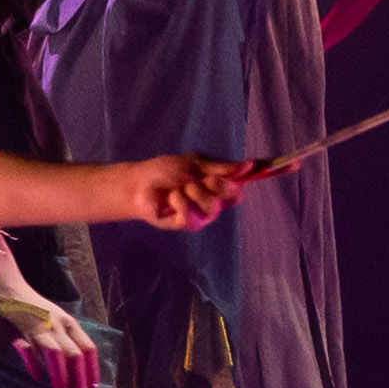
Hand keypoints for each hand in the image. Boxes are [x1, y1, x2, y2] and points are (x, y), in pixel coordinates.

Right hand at [0, 283, 106, 387]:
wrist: (7, 287)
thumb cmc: (32, 308)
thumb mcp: (53, 322)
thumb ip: (62, 342)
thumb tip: (71, 370)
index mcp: (69, 323)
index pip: (88, 348)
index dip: (92, 370)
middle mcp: (58, 325)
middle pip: (75, 355)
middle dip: (78, 380)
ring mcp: (41, 326)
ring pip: (57, 355)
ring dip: (61, 377)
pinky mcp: (22, 328)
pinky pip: (30, 350)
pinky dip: (34, 366)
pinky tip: (37, 377)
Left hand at [123, 153, 262, 232]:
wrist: (138, 183)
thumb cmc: (165, 171)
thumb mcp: (194, 163)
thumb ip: (220, 167)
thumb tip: (249, 166)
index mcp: (216, 186)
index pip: (238, 189)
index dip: (243, 181)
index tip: (248, 168)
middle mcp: (212, 203)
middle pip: (231, 196)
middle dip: (216, 183)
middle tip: (199, 178)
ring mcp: (200, 215)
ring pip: (212, 207)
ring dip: (194, 192)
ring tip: (179, 188)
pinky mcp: (186, 224)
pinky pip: (191, 216)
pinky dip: (180, 202)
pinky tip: (170, 198)